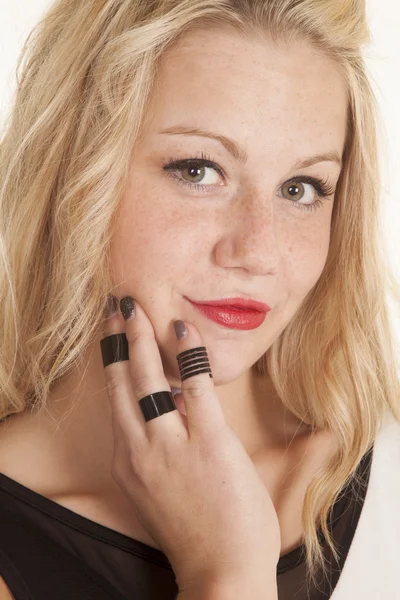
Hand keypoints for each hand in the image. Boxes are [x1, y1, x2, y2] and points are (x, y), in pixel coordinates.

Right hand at [101, 296, 280, 591]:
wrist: (222, 574)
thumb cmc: (196, 532)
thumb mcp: (159, 490)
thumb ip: (158, 447)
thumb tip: (173, 402)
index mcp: (128, 461)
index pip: (115, 400)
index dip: (112, 363)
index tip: (112, 338)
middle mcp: (140, 449)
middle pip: (121, 382)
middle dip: (117, 339)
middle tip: (117, 307)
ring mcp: (171, 445)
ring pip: (147, 378)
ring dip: (140, 337)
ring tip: (135, 307)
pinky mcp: (208, 442)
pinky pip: (194, 385)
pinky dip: (188, 354)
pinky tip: (182, 329)